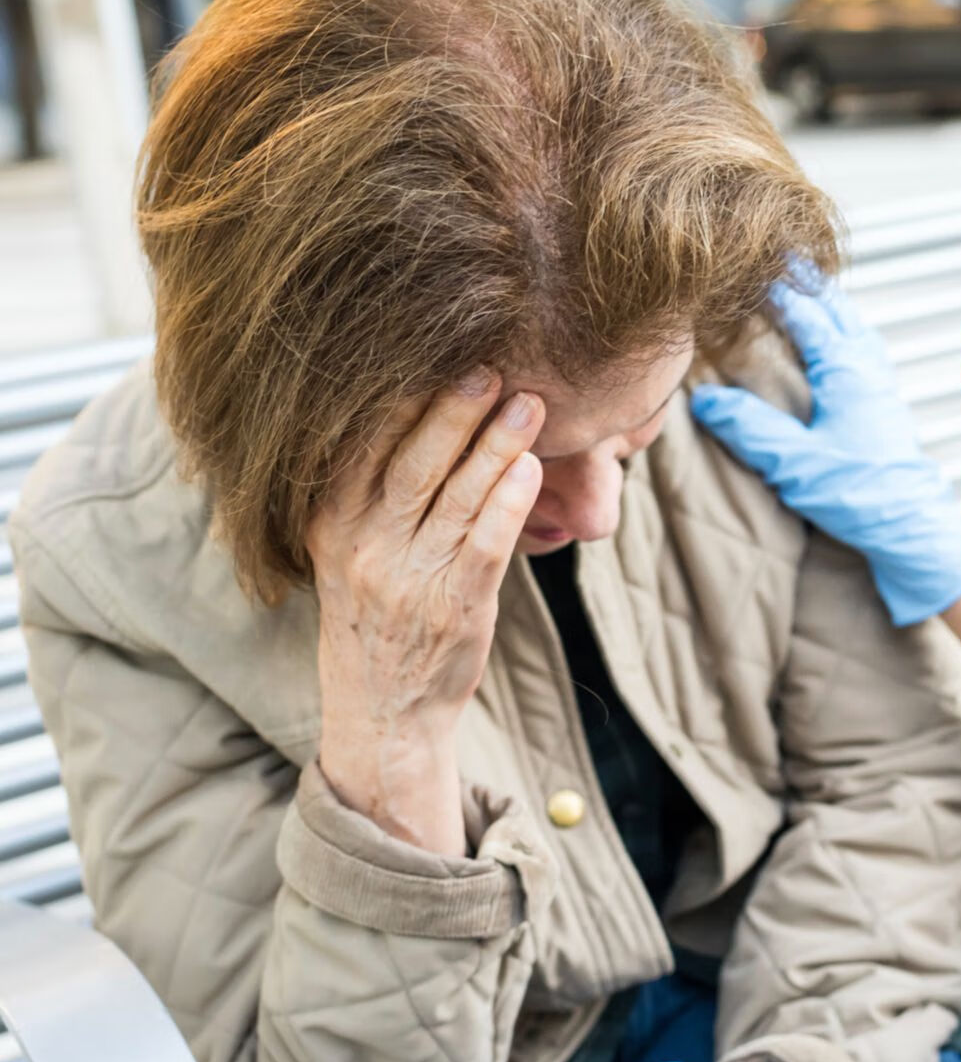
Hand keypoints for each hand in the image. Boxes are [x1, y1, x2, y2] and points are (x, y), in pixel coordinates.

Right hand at [307, 375, 543, 853]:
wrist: (383, 711)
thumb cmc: (373, 616)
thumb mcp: (343, 551)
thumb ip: (364, 492)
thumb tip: (409, 412)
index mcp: (330, 523)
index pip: (361, 446)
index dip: (396, 398)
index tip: (429, 351)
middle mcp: (365, 546)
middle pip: (412, 462)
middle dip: (452, 409)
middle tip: (488, 365)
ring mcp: (411, 578)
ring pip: (457, 497)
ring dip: (496, 445)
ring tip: (530, 403)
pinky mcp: (456, 606)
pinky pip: (485, 544)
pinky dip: (508, 503)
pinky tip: (529, 468)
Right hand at [691, 280, 960, 625]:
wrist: (912, 529)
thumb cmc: (859, 495)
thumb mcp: (793, 462)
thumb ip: (749, 428)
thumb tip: (706, 399)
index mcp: (845, 368)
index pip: (806, 312)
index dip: (778, 288)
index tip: (752, 265)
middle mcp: (868, 367)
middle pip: (837, 309)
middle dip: (808, 283)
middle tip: (783, 259)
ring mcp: (881, 386)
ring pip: (854, 328)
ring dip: (830, 306)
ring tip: (808, 294)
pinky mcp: (886, 408)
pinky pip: (863, 352)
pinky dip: (844, 334)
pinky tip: (837, 350)